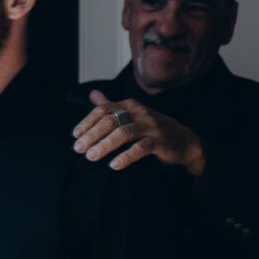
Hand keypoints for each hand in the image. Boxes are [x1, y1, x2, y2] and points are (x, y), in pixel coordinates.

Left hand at [72, 89, 205, 174]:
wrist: (184, 140)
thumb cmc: (152, 128)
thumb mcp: (131, 114)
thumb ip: (111, 106)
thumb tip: (92, 94)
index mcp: (129, 105)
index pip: (103, 110)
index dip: (87, 122)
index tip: (75, 135)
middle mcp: (139, 112)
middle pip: (111, 121)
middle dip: (92, 135)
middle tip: (78, 149)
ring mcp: (150, 126)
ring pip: (124, 133)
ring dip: (105, 145)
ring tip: (91, 157)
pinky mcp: (160, 141)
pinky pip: (140, 148)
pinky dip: (126, 156)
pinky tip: (114, 165)